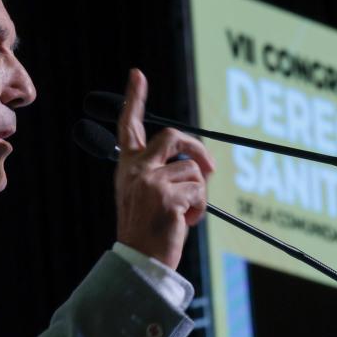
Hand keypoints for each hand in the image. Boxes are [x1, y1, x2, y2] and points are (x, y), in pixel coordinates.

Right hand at [115, 69, 213, 268]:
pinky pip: (199, 192)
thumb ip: (160, 172)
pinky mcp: (167, 196)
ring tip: (184, 215)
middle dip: (197, 150)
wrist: (139, 261)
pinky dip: (199, 210)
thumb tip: (197, 162)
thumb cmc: (147, 231)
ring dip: (198, 194)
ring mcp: (150, 181)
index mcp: (127, 167)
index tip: (137, 75)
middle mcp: (135, 169)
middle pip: (174, 137)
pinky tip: (184, 223)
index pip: (129, 127)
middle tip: (209, 167)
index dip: (133, 99)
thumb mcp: (145, 195)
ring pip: (194, 171)